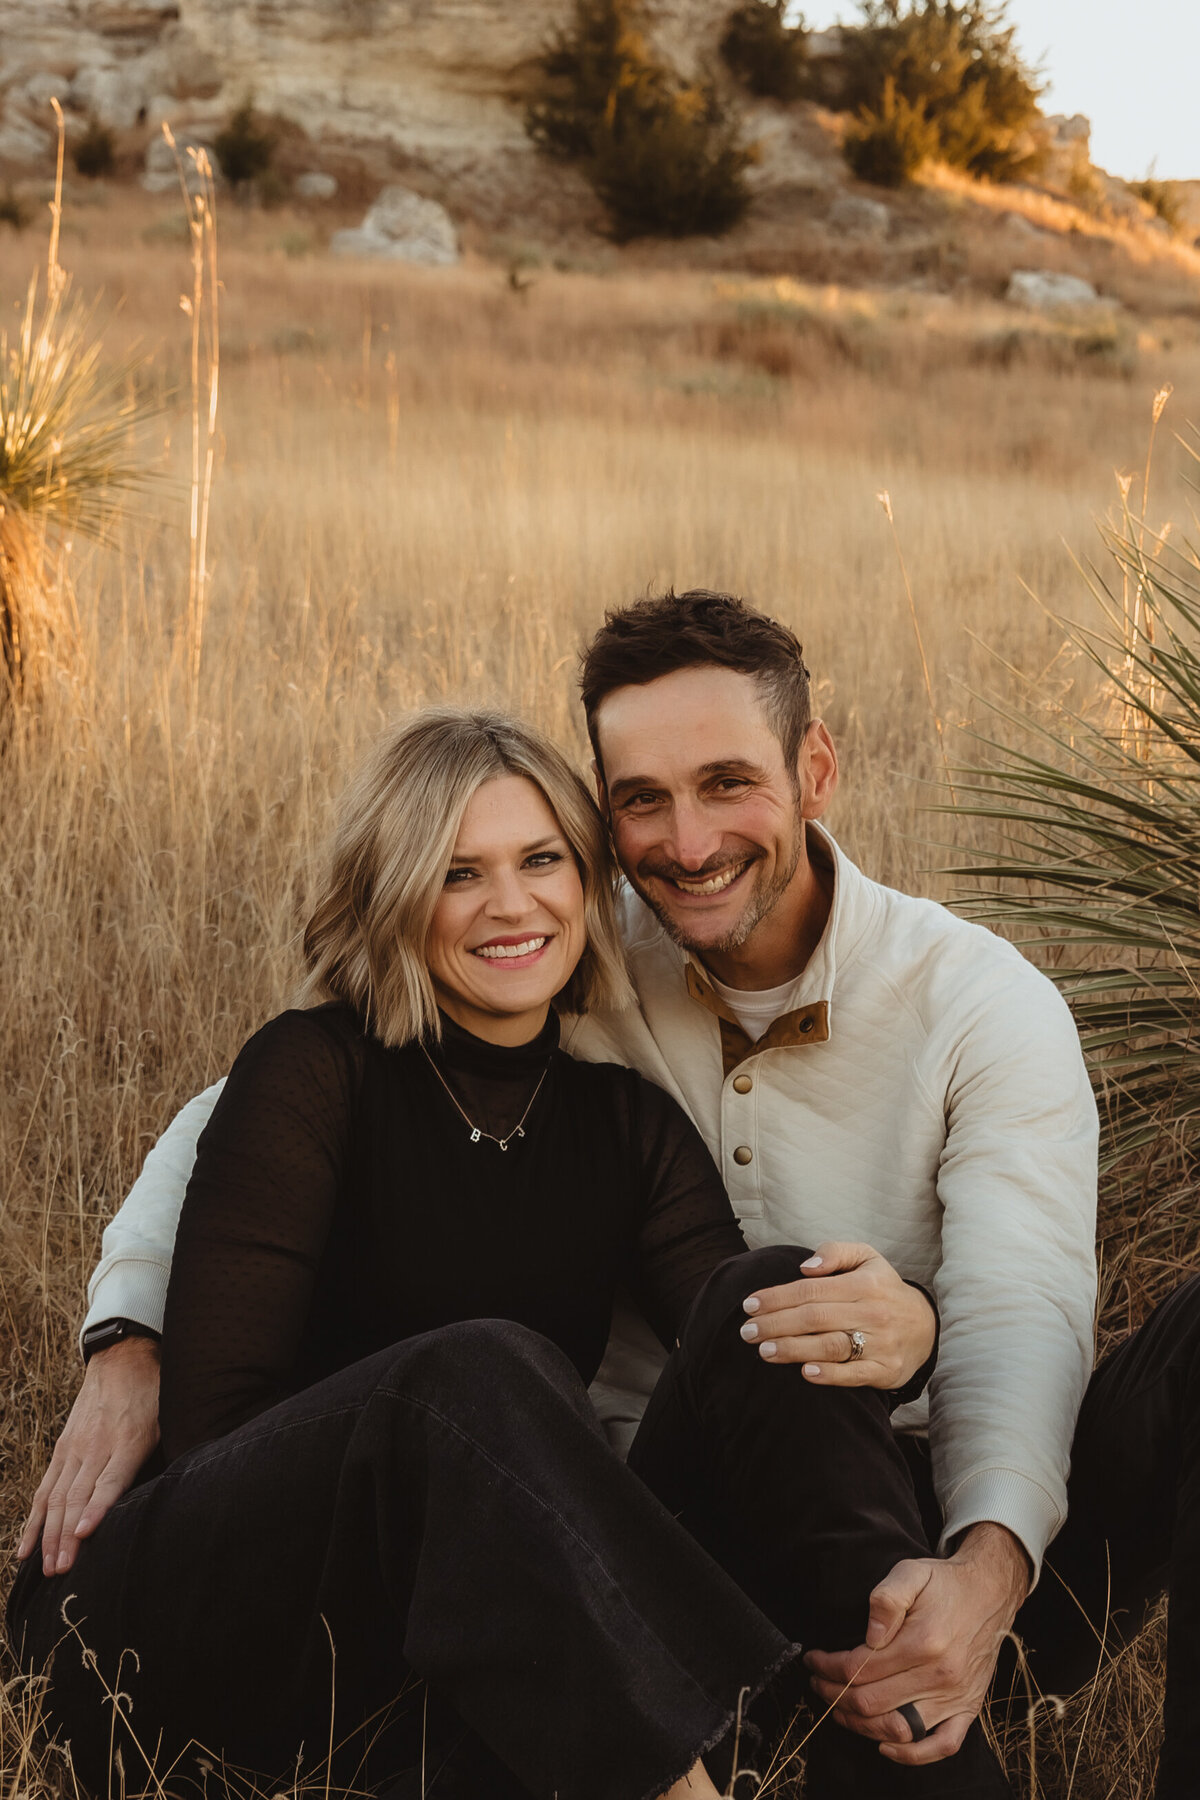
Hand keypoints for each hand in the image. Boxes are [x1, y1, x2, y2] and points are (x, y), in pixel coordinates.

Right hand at [18, 1334, 161, 1575]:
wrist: (123, 1359)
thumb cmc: (152, 1396)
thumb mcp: (166, 1421)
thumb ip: (160, 1456)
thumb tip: (171, 1496)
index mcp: (129, 1441)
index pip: (110, 1481)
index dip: (97, 1509)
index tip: (83, 1535)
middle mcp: (97, 1446)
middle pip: (78, 1496)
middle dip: (67, 1537)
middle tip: (62, 1570)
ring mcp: (75, 1448)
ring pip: (57, 1497)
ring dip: (49, 1536)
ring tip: (47, 1568)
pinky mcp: (62, 1448)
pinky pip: (44, 1489)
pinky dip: (34, 1521)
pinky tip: (26, 1549)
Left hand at [739, 1241, 935, 1389]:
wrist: (925, 1326)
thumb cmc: (882, 1289)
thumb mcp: (867, 1258)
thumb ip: (836, 1252)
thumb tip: (805, 1266)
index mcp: (865, 1283)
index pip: (811, 1290)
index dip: (777, 1297)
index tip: (749, 1304)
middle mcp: (873, 1313)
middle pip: (815, 1319)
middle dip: (775, 1324)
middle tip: (746, 1331)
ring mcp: (881, 1343)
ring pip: (830, 1347)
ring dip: (793, 1349)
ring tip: (764, 1350)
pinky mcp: (886, 1371)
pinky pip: (854, 1375)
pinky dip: (829, 1375)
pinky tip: (804, 1373)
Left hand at [804, 1523, 1030, 1763]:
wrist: (989, 1592)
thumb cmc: (944, 1583)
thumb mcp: (911, 1572)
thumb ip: (886, 1599)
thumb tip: (869, 1635)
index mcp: (923, 1641)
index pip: (859, 1668)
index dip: (828, 1667)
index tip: (812, 1660)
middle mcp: (940, 1675)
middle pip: (872, 1702)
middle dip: (834, 1696)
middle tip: (818, 1683)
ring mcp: (955, 1696)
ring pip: (898, 1728)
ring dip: (860, 1724)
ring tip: (839, 1709)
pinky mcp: (968, 1708)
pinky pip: (942, 1745)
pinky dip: (912, 1754)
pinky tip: (886, 1745)